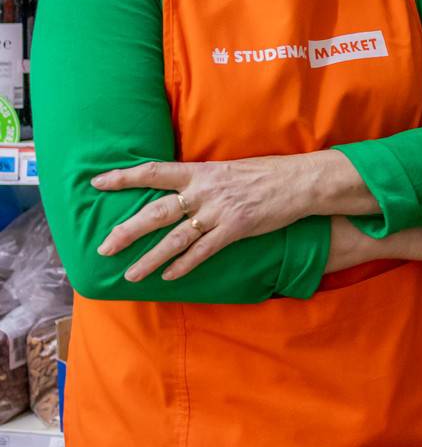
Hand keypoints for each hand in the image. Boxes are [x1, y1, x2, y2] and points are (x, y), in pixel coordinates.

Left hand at [92, 154, 338, 281]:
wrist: (299, 181)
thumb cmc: (265, 173)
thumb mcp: (228, 169)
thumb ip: (202, 180)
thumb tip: (179, 192)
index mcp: (200, 171)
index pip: (154, 172)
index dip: (124, 176)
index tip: (98, 182)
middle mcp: (205, 191)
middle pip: (156, 212)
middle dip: (127, 231)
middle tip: (104, 248)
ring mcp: (219, 211)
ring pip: (175, 238)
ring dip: (150, 259)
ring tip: (130, 275)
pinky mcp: (236, 229)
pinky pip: (203, 251)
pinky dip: (184, 265)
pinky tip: (169, 277)